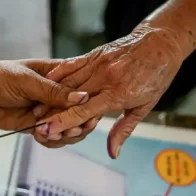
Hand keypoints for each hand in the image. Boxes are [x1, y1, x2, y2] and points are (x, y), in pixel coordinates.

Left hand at [0, 60, 88, 132]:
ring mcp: (50, 112)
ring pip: (69, 127)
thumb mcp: (28, 80)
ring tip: (54, 134)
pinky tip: (42, 137)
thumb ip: (53, 91)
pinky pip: (53, 137)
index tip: (89, 115)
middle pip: (81, 112)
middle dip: (78, 123)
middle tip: (72, 130)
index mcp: (61, 76)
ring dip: (65, 134)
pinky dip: (51, 140)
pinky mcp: (39, 126)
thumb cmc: (1, 76)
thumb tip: (83, 98)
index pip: (84, 89)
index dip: (90, 103)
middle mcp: (59, 95)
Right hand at [34, 22, 183, 157]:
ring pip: (67, 81)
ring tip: (35, 108)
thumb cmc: (156, 76)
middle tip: (34, 124)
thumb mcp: (145, 106)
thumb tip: (113, 153)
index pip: (83, 112)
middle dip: (50, 112)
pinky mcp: (94, 54)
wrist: (161, 42)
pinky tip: (46, 82)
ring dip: (50, 95)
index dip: (62, 122)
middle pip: (70, 98)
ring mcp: (98, 64)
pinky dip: (58, 74)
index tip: (46, 131)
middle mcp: (104, 78)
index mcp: (118, 94)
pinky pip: (71, 64)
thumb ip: (124, 130)